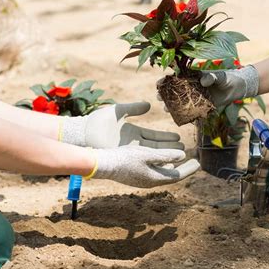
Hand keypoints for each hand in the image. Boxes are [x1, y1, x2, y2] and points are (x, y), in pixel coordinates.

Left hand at [61, 102, 183, 149]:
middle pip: (156, 146)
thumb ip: (134, 107)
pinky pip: (142, 160)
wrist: (84, 132)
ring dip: (165, 155)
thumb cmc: (98, 121)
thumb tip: (150, 105)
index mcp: (132, 132)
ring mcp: (129, 151)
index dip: (166, 137)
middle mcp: (133, 143)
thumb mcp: (119, 111)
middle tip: (184, 148)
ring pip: (151, 154)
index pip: (154, 135)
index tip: (178, 137)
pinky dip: (154, 161)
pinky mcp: (124, 157)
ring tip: (179, 156)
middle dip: (170, 147)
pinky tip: (165, 163)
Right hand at [91, 145, 199, 187]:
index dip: (189, 169)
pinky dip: (162, 164)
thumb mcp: (147, 154)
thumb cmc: (125, 158)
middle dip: (184, 168)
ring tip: (181, 158)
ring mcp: (142, 178)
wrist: (103, 164)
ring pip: (163, 172)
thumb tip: (183, 155)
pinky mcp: (135, 174)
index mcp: (154, 178)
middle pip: (171, 175)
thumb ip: (165, 155)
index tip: (199, 163)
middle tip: (195, 161)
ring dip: (173, 165)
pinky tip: (163, 158)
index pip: (177, 176)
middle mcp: (150, 181)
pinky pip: (154, 170)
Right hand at [156, 65, 259, 107]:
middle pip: (174, 92)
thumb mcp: (220, 76)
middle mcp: (191, 88)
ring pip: (181, 103)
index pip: (175, 79)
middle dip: (165, 96)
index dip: (165, 81)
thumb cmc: (226, 78)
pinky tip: (181, 118)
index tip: (159, 84)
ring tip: (167, 110)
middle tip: (160, 99)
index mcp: (192, 77)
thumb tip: (203, 81)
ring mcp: (195, 99)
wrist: (236, 89)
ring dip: (172, 107)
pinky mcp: (202, 108)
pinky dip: (186, 116)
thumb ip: (211, 76)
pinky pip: (192, 113)